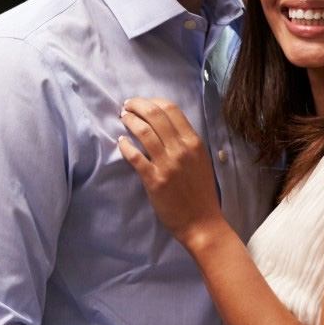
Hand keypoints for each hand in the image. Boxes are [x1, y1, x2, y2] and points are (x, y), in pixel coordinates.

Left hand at [117, 97, 226, 248]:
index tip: (143, 102)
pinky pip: (135, 156)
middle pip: (155, 115)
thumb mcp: (200, 161)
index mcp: (194, 142)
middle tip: (127, 106)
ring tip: (123, 118)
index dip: (153, 101)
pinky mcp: (154, 180)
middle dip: (137, 106)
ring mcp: (167, 164)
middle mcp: (181, 149)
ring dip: (130, 120)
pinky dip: (125, 146)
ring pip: (144, 132)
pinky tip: (121, 142)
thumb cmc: (201, 193)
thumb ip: (186, 143)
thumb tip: (165, 126)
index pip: (172, 110)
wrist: (202, 223)